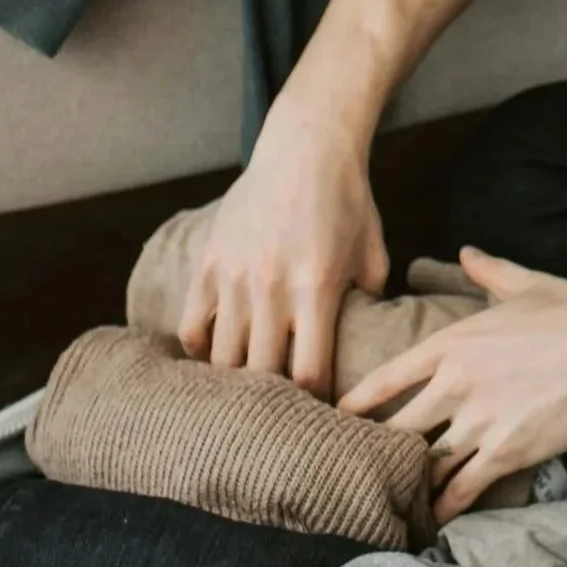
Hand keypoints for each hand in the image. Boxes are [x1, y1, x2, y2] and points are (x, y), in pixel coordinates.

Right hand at [178, 108, 388, 393]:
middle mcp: (270, 286)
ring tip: (249, 401)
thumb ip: (368, 302)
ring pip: (222, 357)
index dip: (314, 402)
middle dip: (275, 403)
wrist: (305, 149)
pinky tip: (215, 362)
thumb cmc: (348, 203)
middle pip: (261, 373)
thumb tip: (366, 346)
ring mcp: (233, 276)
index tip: (323, 416)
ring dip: (236, 384)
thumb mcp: (373, 253)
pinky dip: (200, 352)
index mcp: (316, 286)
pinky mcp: (208, 264)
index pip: (308, 371)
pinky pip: (192, 325)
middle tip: (284, 418)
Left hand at [340, 247, 566, 524]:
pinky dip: (444, 506)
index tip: (335, 420)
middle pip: (396, 429)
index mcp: (451, 344)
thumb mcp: (525, 284)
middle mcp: (455, 385)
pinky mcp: (506, 452)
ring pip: (426, 463)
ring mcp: (478, 422)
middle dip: (376, 452)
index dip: (355, 404)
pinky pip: (462, 488)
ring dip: (409, 483)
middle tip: (357, 470)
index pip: (385, 379)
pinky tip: (430, 520)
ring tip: (389, 501)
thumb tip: (467, 252)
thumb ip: (487, 271)